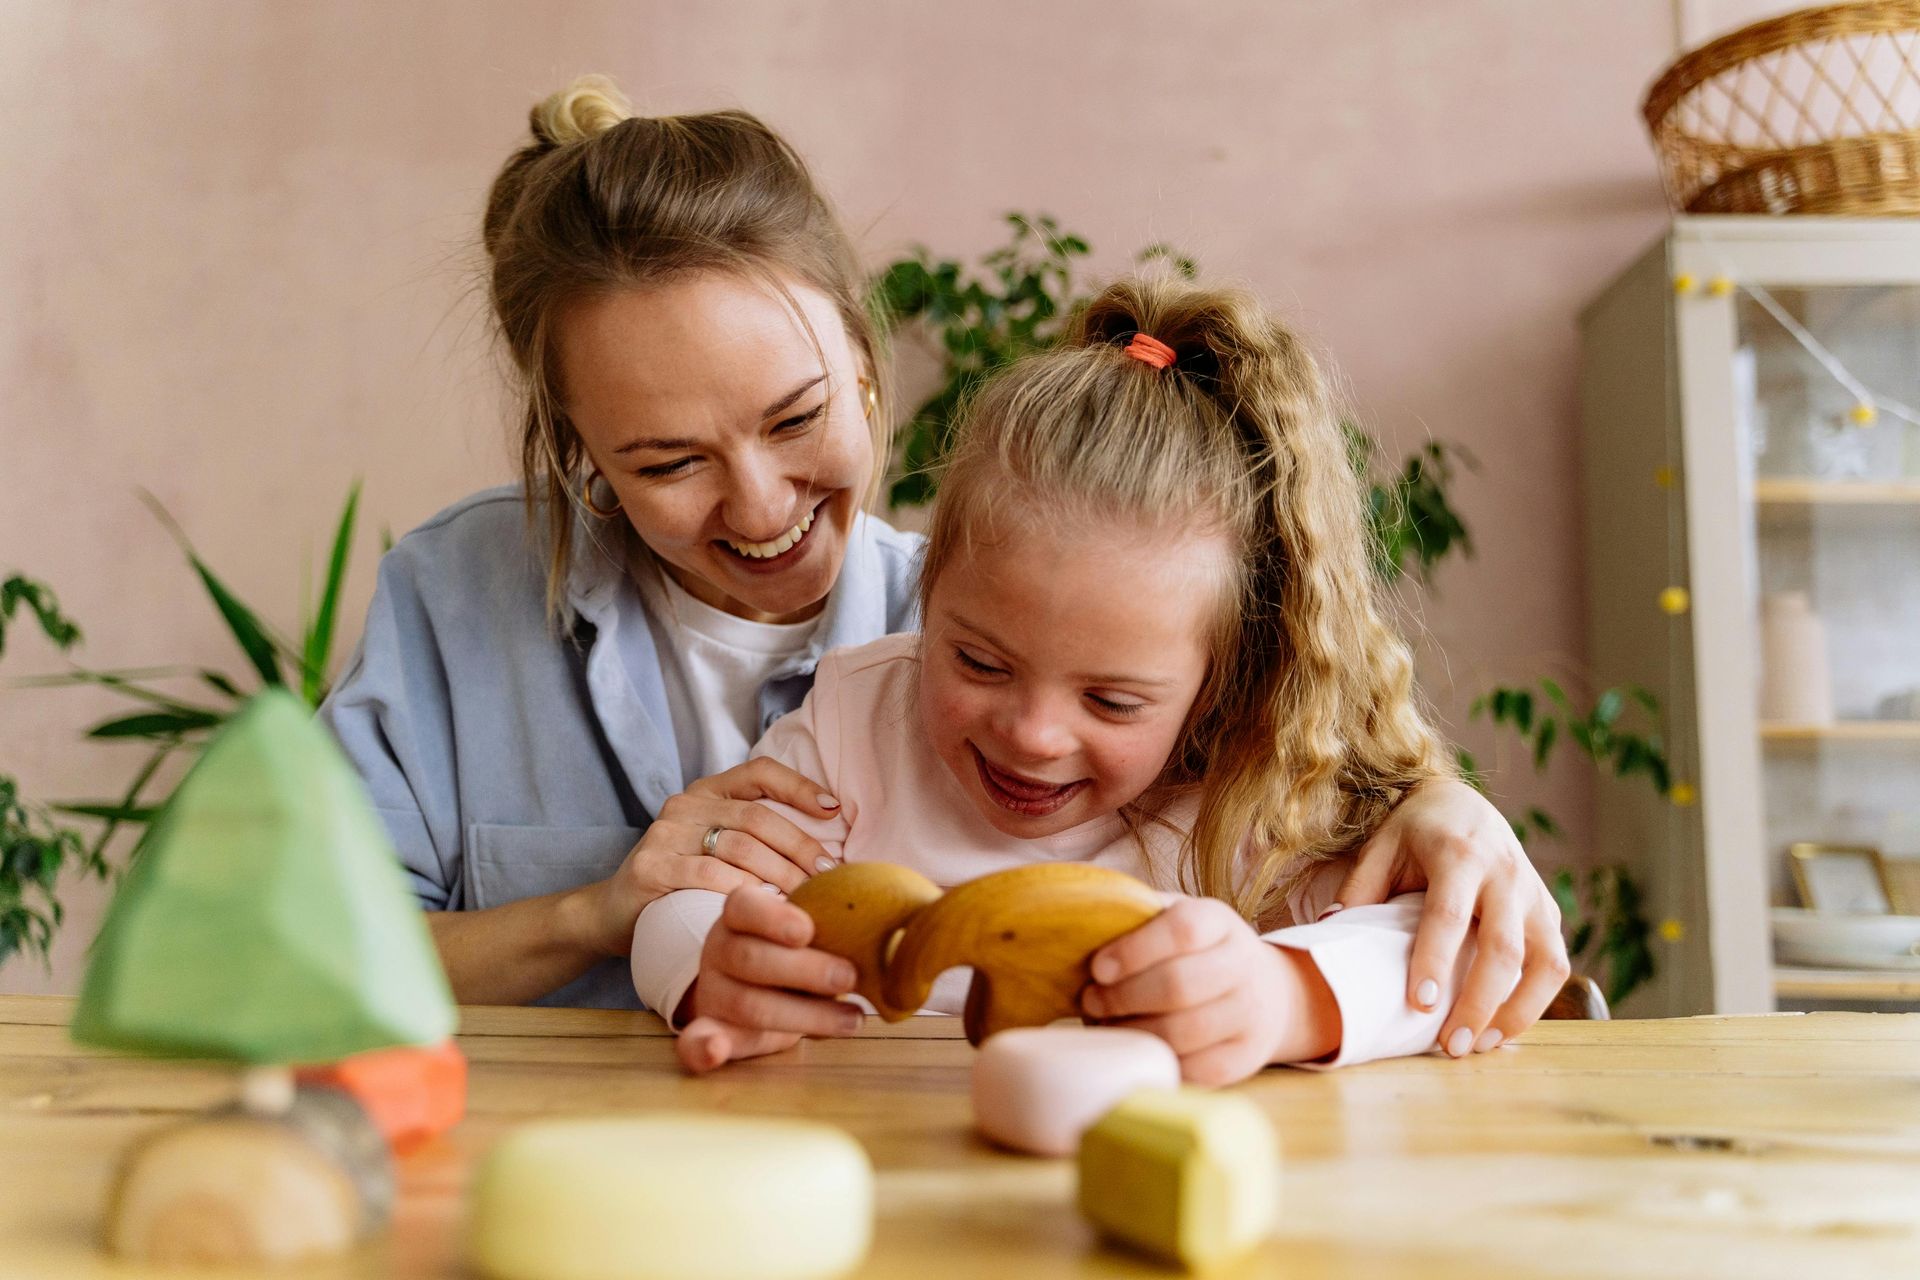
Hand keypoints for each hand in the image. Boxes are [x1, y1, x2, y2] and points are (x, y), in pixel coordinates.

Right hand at [572, 758, 841, 958]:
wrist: (615, 912)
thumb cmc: (682, 882)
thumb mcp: (718, 848)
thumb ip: (757, 837)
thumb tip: (824, 850)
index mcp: (708, 792)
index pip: (760, 772)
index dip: (800, 786)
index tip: (834, 811)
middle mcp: (686, 804)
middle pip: (757, 816)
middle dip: (800, 846)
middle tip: (827, 875)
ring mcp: (665, 833)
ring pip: (739, 846)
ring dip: (780, 874)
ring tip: (806, 897)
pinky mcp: (651, 866)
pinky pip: (709, 875)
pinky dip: (743, 890)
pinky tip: (764, 906)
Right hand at [676, 883, 861, 1072]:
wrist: (757, 987)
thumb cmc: (794, 950)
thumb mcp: (809, 928)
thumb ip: (839, 921)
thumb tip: (911, 925)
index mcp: (739, 914)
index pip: (746, 906)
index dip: (775, 917)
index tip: (807, 931)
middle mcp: (720, 949)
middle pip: (750, 958)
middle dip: (804, 970)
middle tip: (849, 977)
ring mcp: (714, 992)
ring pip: (748, 1004)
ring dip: (804, 1016)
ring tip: (852, 1020)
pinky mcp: (713, 1031)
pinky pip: (695, 1043)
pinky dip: (703, 1048)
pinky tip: (715, 1052)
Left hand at [1081, 897, 1338, 1085]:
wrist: (1265, 992)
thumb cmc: (1198, 951)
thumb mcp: (1176, 918)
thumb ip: (1139, 916)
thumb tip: (1086, 921)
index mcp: (1219, 921)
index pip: (1182, 930)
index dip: (1134, 950)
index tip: (1098, 968)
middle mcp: (1243, 964)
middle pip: (1179, 985)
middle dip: (1123, 998)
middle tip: (1091, 1001)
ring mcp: (1249, 1013)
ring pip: (1184, 1032)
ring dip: (1134, 1032)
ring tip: (1107, 1026)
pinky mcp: (1246, 1057)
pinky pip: (1195, 1069)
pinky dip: (1157, 1061)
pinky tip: (1136, 1047)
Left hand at [1335, 777, 1568, 1056]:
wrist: (1462, 803)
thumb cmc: (1414, 832)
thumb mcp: (1381, 848)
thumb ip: (1359, 889)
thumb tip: (1329, 931)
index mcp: (1458, 854)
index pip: (1448, 914)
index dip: (1436, 960)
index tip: (1420, 1004)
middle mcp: (1504, 874)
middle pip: (1502, 947)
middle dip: (1479, 1002)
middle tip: (1452, 1046)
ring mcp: (1533, 893)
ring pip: (1543, 962)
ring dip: (1517, 1011)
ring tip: (1481, 1046)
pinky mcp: (1548, 911)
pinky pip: (1554, 963)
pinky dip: (1536, 1001)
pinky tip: (1503, 1027)